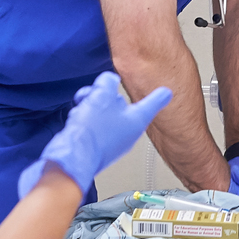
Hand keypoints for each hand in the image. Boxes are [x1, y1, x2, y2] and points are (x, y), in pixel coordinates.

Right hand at [18, 72, 170, 196]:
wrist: (72, 158)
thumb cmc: (92, 133)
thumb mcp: (102, 96)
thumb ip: (108, 83)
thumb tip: (108, 81)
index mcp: (136, 121)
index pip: (152, 103)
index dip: (159, 95)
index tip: (167, 92)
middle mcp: (127, 131)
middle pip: (120, 103)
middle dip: (104, 95)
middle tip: (95, 93)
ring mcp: (111, 139)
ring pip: (103, 111)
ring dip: (90, 104)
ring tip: (83, 107)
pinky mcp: (95, 144)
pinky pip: (92, 123)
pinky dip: (84, 117)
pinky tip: (77, 118)